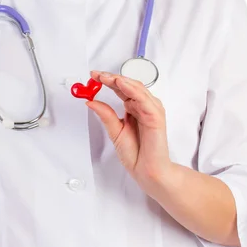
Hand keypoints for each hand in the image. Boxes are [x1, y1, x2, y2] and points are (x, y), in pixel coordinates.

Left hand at [86, 71, 171, 191]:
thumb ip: (105, 115)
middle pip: (129, 86)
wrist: (147, 171)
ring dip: (122, 81)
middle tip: (97, 74)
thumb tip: (90, 101)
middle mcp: (143, 107)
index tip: (93, 76)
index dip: (108, 80)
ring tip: (107, 77)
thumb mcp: (114, 131)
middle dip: (112, 78)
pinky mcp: (156, 118)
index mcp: (134, 109)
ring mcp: (151, 111)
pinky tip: (122, 85)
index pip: (121, 89)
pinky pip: (145, 100)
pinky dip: (133, 91)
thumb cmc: (136, 154)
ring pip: (137, 89)